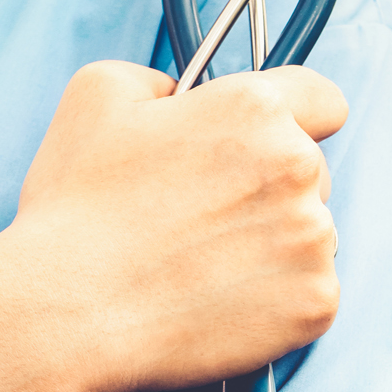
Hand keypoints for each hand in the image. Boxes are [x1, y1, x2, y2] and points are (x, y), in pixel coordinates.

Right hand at [0, 61, 350, 391]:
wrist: (68, 312)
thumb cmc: (77, 207)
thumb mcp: (98, 95)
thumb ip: (163, 79)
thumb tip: (186, 96)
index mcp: (256, 110)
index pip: (322, 100)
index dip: (296, 116)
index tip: (265, 143)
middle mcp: (299, 168)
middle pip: (311, 172)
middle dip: (269, 187)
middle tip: (201, 216)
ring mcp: (315, 240)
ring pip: (310, 234)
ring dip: (273, 244)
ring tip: (199, 263)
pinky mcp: (316, 303)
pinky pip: (310, 291)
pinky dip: (275, 299)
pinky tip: (217, 300)